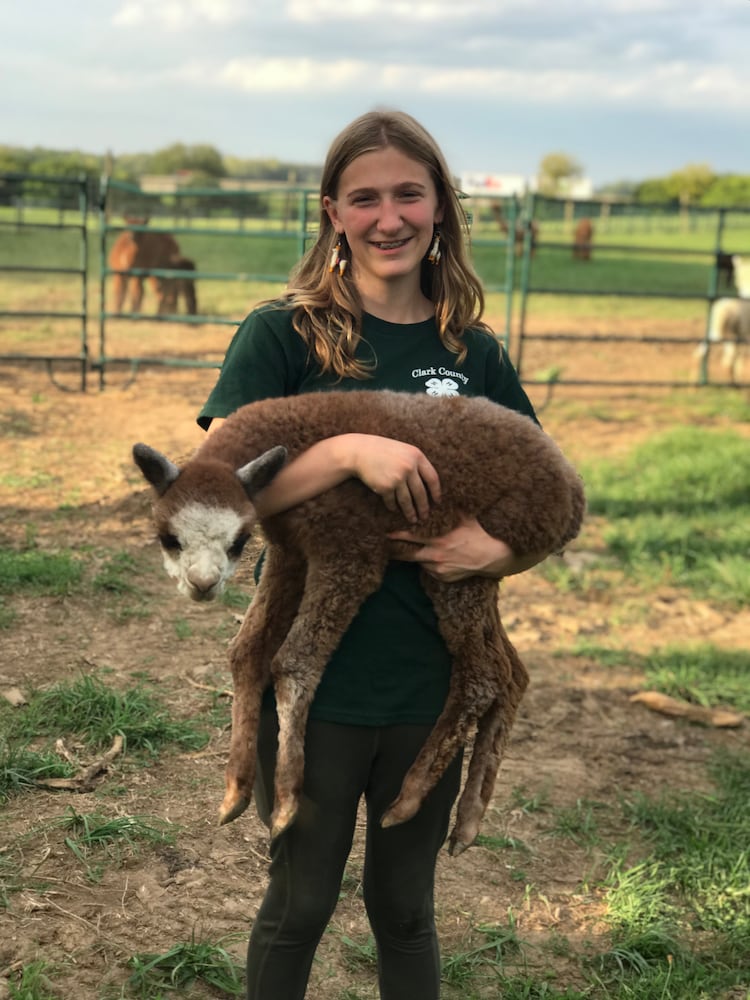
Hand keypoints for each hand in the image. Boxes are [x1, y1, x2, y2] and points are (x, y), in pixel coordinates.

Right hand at [344, 434, 440, 523]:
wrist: (359, 451)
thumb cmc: (382, 450)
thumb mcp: (403, 450)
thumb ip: (415, 462)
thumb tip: (428, 483)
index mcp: (417, 456)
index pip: (432, 478)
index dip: (436, 492)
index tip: (437, 501)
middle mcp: (409, 467)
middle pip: (421, 493)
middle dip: (423, 507)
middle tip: (425, 516)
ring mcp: (398, 478)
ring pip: (407, 501)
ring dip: (410, 512)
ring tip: (413, 519)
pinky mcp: (386, 487)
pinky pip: (392, 501)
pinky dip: (393, 507)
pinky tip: (394, 510)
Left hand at [389, 516, 546, 581]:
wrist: (493, 557)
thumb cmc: (480, 534)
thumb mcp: (464, 517)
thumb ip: (450, 509)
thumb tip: (441, 494)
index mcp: (438, 539)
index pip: (410, 538)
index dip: (396, 536)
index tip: (384, 532)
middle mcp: (435, 556)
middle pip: (407, 555)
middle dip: (396, 551)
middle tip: (385, 546)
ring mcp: (438, 569)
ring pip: (419, 563)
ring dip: (417, 556)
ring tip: (414, 550)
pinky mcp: (443, 578)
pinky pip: (431, 571)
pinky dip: (429, 565)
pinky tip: (436, 558)